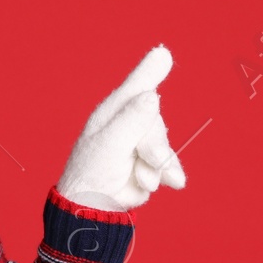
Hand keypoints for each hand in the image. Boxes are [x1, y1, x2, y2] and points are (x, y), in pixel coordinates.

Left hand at [57, 45, 186, 212]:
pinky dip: (169, 173)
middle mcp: (128, 124)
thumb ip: (133, 120)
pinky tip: (169, 183)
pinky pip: (170, 163)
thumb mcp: (111, 143)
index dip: (150, 70)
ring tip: (142, 177)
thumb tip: (152, 95)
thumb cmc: (92, 172)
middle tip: (146, 159)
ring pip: (165, 144)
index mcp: (113, 113)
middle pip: (157, 121)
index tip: (163, 54)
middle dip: (155, 144)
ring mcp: (140, 144)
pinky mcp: (150, 164)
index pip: (136, 87)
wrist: (97, 208)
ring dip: (158, 164)